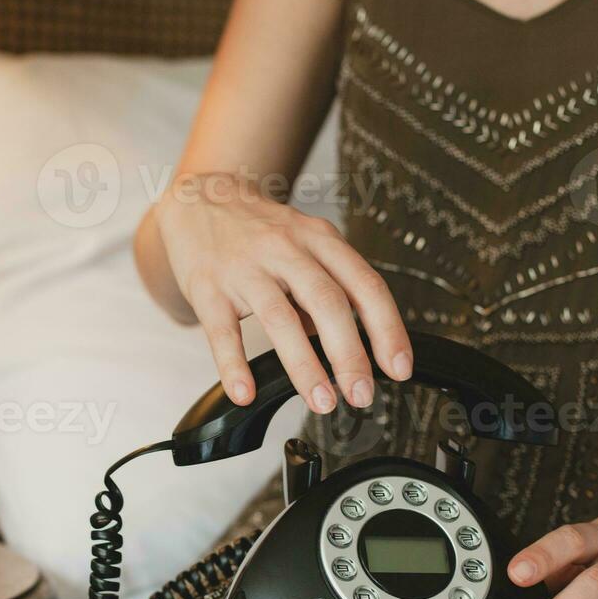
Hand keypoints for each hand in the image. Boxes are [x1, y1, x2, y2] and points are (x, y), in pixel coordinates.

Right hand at [155, 172, 412, 412]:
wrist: (199, 197)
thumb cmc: (258, 230)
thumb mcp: (304, 244)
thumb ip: (325, 291)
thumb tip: (347, 348)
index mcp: (319, 239)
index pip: (365, 285)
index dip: (387, 328)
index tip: (398, 368)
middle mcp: (286, 249)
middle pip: (328, 302)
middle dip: (350, 355)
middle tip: (362, 395)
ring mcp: (245, 267)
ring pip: (281, 318)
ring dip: (304, 367)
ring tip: (321, 402)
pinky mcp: (207, 287)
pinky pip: (223, 331)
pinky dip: (234, 366)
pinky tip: (245, 393)